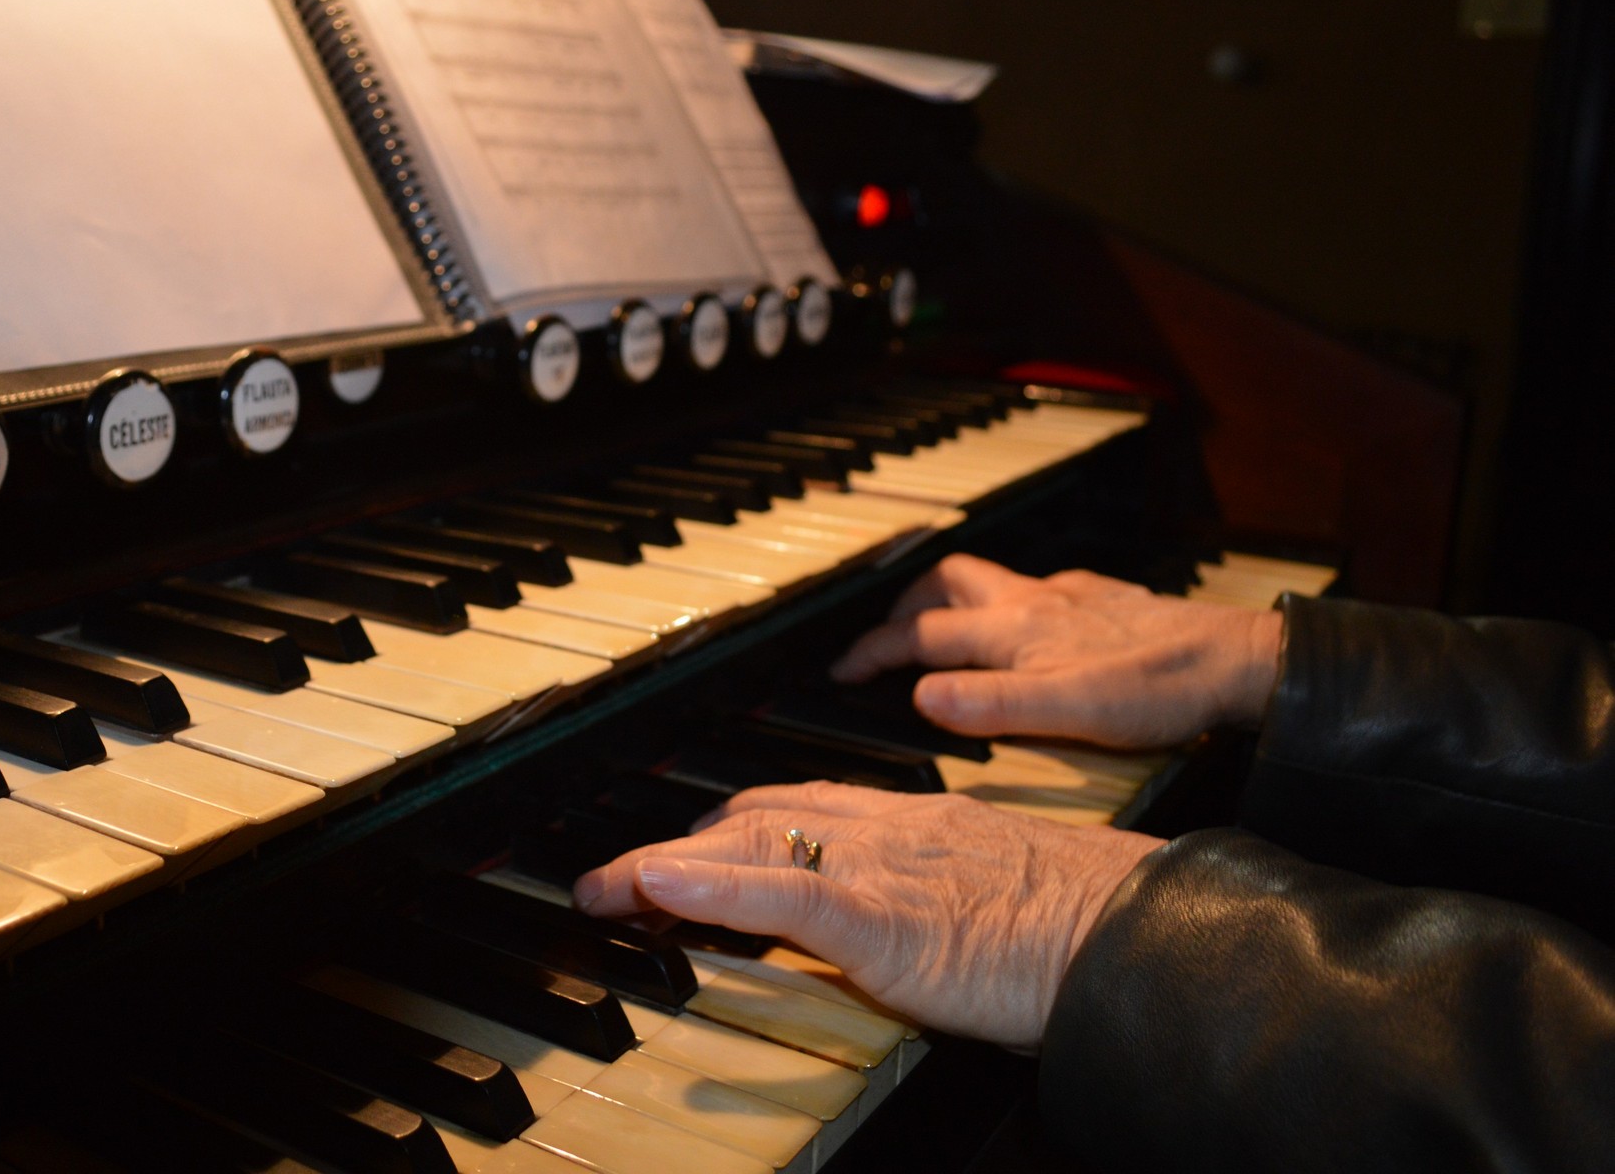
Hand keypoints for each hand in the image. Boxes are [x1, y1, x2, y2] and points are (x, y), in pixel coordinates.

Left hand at [574, 781, 1159, 1049]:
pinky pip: (783, 893)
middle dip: (678, 845)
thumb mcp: (991, 898)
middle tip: (615, 875)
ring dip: (666, 865)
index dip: (726, 831)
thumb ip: (935, 898)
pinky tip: (658, 884)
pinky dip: (712, 885)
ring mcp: (881, 868)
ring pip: (752, 847)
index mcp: (913, 825)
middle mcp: (886, 831)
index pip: (799, 812)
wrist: (1142, 933)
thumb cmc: (1085, 927)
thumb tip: (900, 929)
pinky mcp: (885, 918)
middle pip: (758, 820)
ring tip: (604, 885)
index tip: (678, 851)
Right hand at [829, 554, 1281, 747]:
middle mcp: (1036, 601)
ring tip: (947, 633)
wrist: (1240, 661)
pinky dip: (1013, 607)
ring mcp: (1071, 595)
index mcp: (1015, 629)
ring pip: (993, 582)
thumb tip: (919, 696)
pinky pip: (1040, 592)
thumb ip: (990, 705)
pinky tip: (1033, 636)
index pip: (922, 635)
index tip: (840, 671)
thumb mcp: (1069, 713)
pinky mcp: (1105, 600)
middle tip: (888, 638)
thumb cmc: (1162, 690)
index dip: (872, 651)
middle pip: (948, 581)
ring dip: (957, 601)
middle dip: (906, 605)